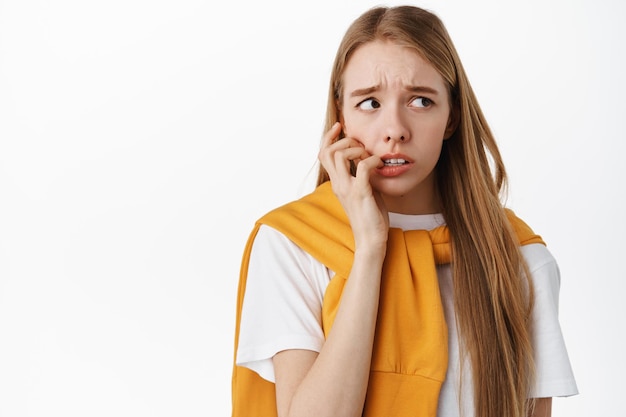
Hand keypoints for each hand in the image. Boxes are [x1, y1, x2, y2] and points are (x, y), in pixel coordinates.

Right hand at [318, 122, 388, 250]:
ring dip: (356, 149)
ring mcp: (347, 189)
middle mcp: (338, 184)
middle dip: (344, 141)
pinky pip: (363, 167)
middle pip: (328, 151)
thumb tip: (365, 156)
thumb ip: (360, 174)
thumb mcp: (363, 189)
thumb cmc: (370, 216)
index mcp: (336, 182)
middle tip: (360, 146)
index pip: (323, 154)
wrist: (371, 239)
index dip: (329, 137)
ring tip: (368, 155)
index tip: (340, 127)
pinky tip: (380, 164)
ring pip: (339, 156)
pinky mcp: (360, 193)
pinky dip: (372, 160)